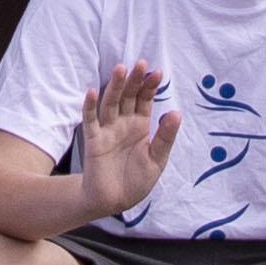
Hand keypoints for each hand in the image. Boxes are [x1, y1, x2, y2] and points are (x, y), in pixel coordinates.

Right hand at [66, 60, 175, 221]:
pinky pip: (91, 121)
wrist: (115, 201)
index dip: (150, 87)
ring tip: (120, 69)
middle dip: (134, 80)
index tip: (158, 73)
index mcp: (140, 125)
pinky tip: (91, 92)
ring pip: (110, 103)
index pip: (145, 100)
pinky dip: (89, 106)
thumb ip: (165, 137)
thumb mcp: (157, 159)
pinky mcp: (94, 140)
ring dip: (114, 86)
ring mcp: (107, 130)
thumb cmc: (136, 180)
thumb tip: (176, 112)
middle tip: (140, 63)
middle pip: (128, 96)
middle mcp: (123, 123)